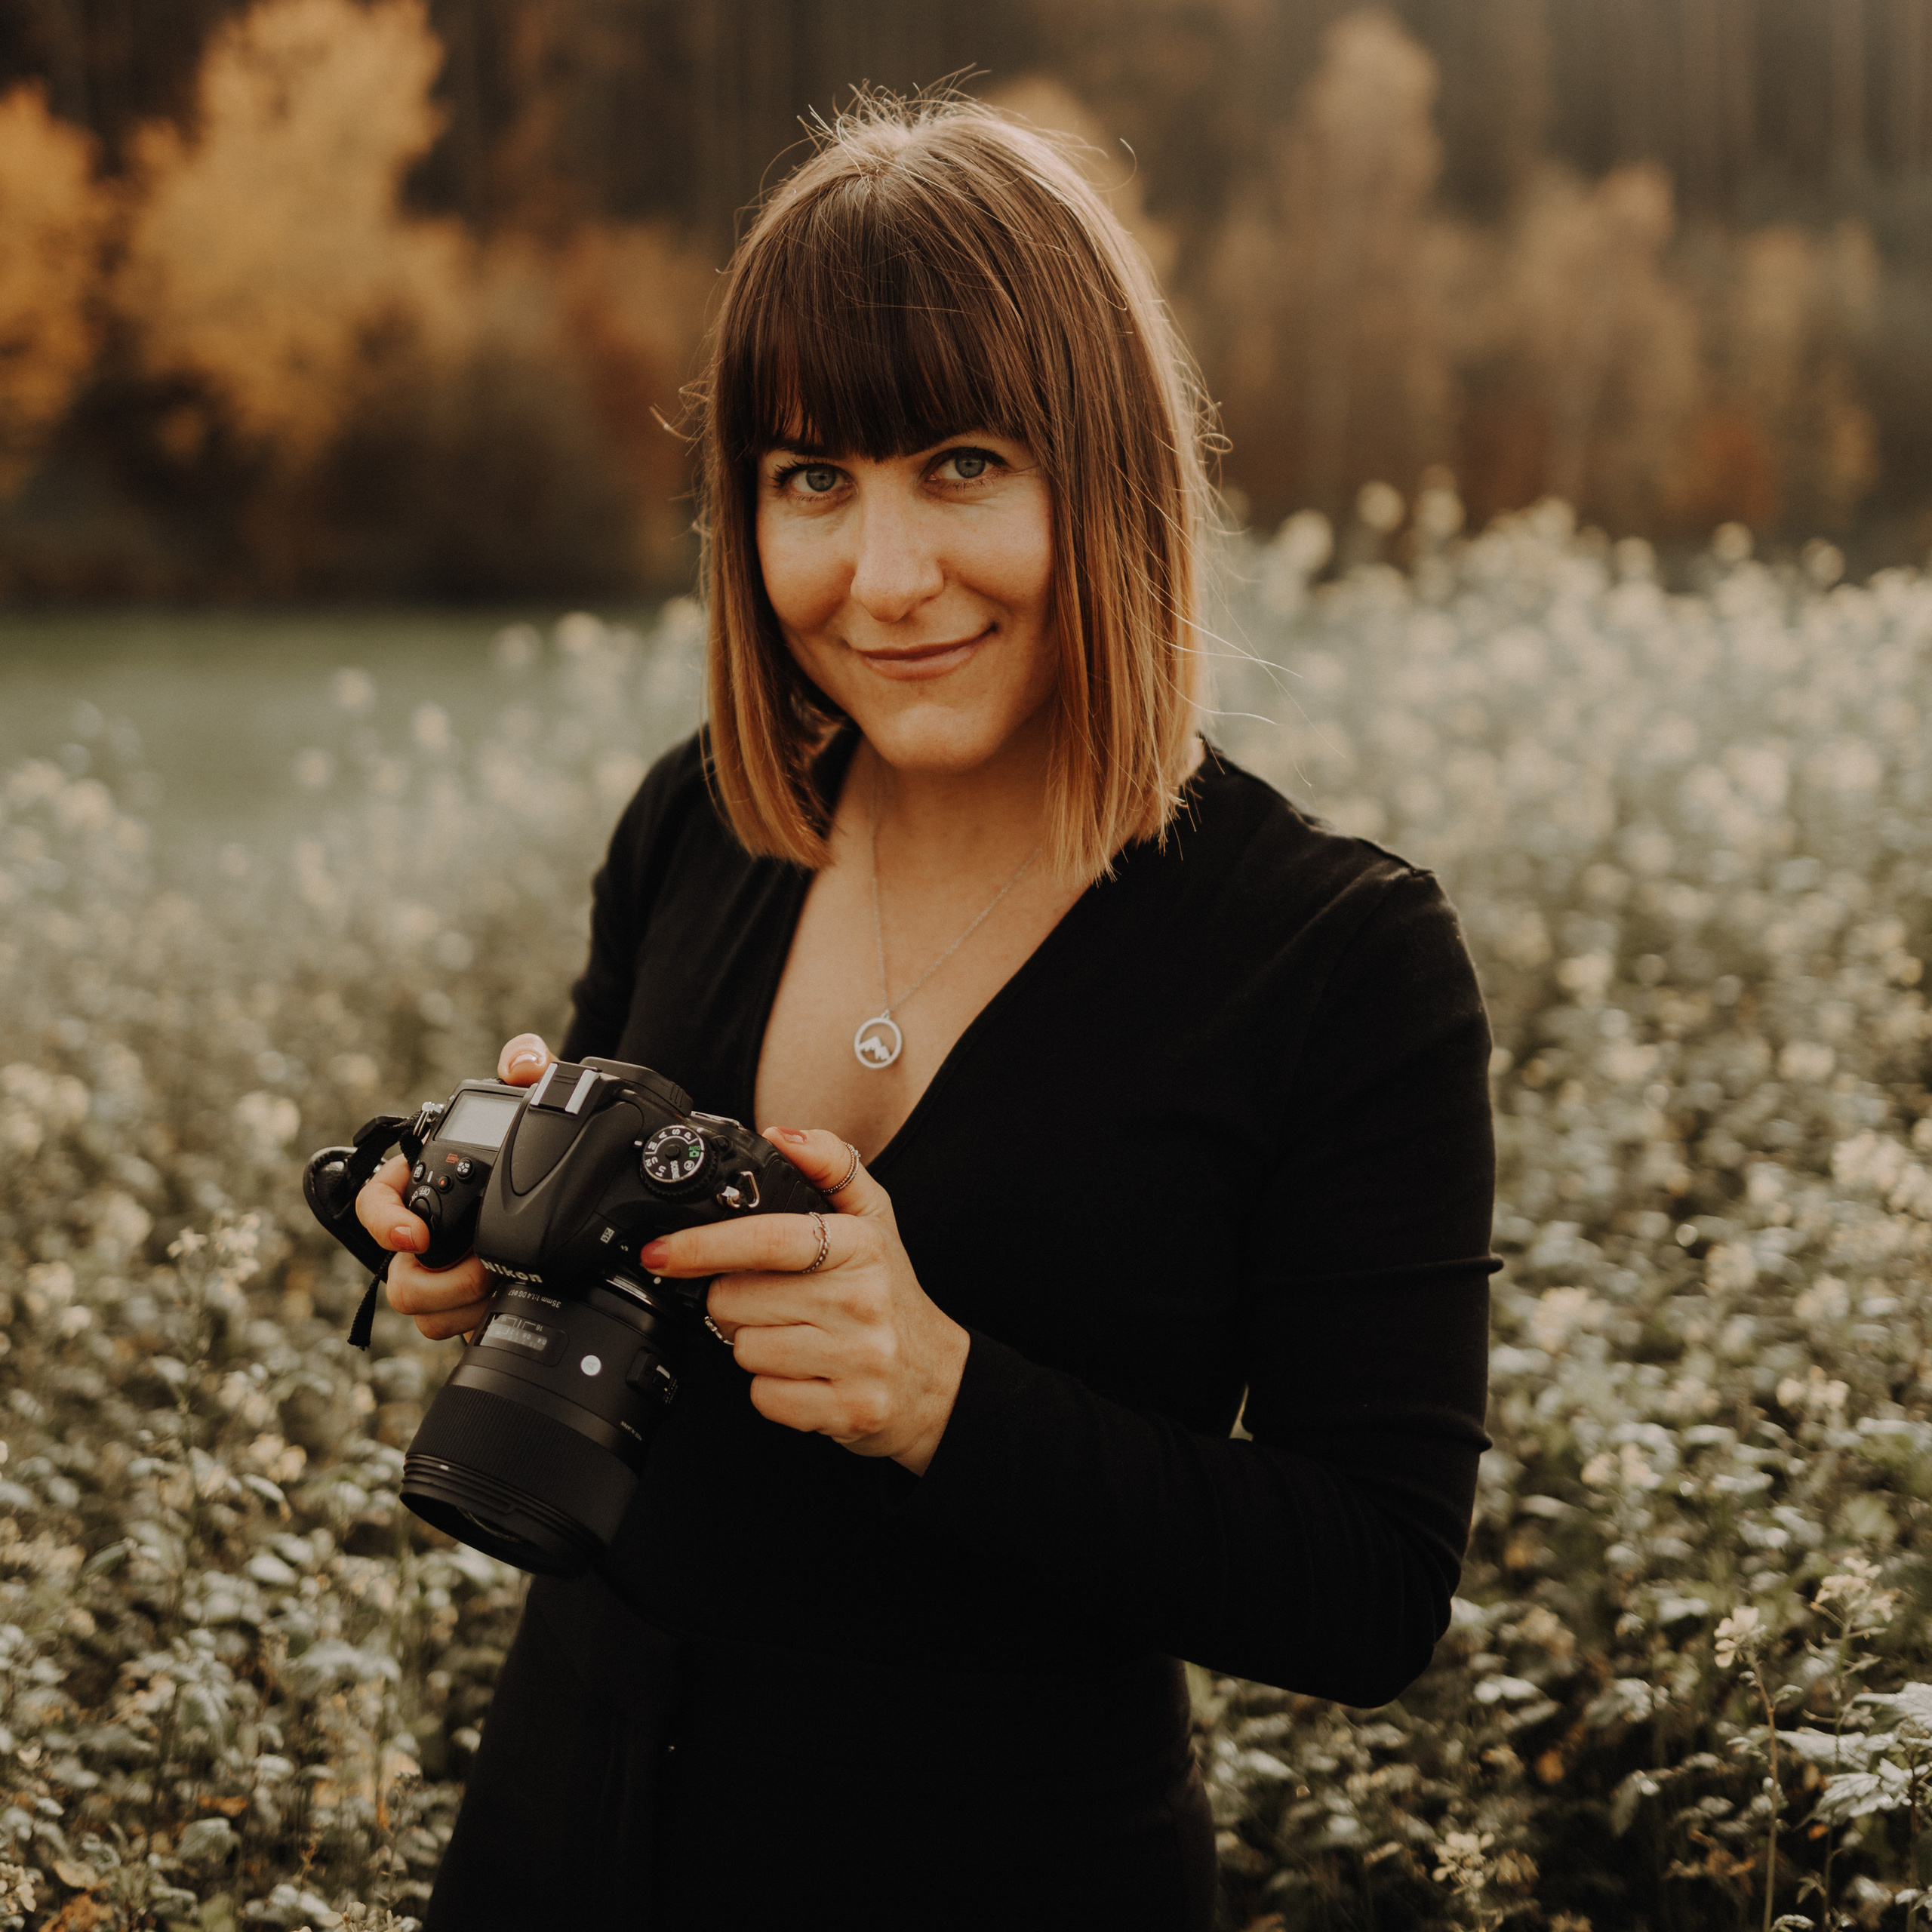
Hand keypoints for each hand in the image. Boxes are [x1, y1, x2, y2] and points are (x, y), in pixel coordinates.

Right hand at [355, 1032, 552, 1340]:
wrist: (563, 1189)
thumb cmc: (529, 1142)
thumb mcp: (534, 1100)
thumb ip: (528, 1067)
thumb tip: (523, 1060)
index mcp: (421, 1184)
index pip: (375, 1205)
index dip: (384, 1223)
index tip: (415, 1237)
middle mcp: (421, 1234)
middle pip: (397, 1277)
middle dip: (439, 1282)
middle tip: (487, 1269)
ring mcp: (440, 1272)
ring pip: (422, 1311)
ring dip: (461, 1306)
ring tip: (502, 1285)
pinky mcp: (462, 1304)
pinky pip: (450, 1328)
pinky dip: (475, 1322)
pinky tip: (507, 1303)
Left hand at [639, 1127, 968, 1475]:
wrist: (935, 1378)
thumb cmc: (889, 1293)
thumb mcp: (874, 1217)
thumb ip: (830, 1163)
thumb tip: (780, 1135)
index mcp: (861, 1244)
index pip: (767, 1239)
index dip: (703, 1244)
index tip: (662, 1251)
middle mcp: (861, 1300)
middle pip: (737, 1300)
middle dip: (735, 1301)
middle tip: (770, 1300)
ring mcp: (857, 1358)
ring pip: (745, 1350)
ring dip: (754, 1344)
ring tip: (793, 1335)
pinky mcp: (847, 1410)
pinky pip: (765, 1397)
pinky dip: (772, 1388)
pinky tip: (803, 1371)